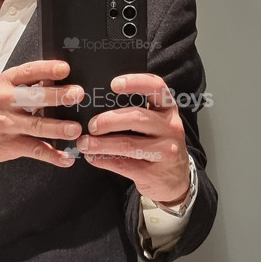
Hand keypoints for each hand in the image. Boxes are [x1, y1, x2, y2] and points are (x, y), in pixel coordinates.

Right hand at [0, 60, 83, 165]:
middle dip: (58, 96)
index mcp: (8, 82)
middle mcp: (7, 102)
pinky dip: (52, 155)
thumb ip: (29, 82)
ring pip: (37, 126)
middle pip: (35, 98)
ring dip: (58, 128)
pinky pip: (35, 150)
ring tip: (75, 129)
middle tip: (77, 95)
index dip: (47, 69)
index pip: (29, 72)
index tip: (65, 69)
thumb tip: (60, 77)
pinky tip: (66, 158)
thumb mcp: (4, 86)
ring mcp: (8, 124)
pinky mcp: (11, 145)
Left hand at [75, 73, 191, 204]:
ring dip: (101, 144)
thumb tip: (94, 107)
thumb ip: (133, 111)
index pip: (156, 87)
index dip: (135, 82)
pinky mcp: (155, 173)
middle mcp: (171, 127)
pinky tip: (92, 157)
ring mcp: (166, 151)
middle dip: (108, 120)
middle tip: (91, 125)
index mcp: (168, 108)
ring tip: (84, 143)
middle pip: (137, 118)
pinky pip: (124, 165)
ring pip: (128, 144)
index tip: (113, 84)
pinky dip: (103, 160)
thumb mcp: (154, 123)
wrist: (176, 180)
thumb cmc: (157, 143)